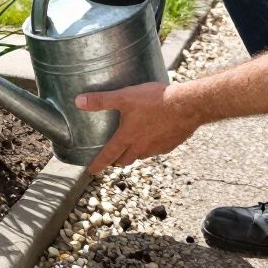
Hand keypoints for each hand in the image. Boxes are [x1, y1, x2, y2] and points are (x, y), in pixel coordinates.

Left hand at [76, 82, 199, 172]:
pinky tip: (153, 138)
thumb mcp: (125, 96)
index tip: (91, 170)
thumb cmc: (156, 100)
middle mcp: (141, 147)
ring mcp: (157, 147)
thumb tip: (79, 101)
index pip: (108, 155)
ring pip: (142, 156)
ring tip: (132, 146)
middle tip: (112, 157)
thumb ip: (102, 100)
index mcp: (127, 137)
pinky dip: (151, 148)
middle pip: (125, 159)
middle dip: (117, 160)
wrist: (188, 105)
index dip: (98, 163)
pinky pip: (157, 150)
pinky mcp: (171, 144)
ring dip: (134, 154)